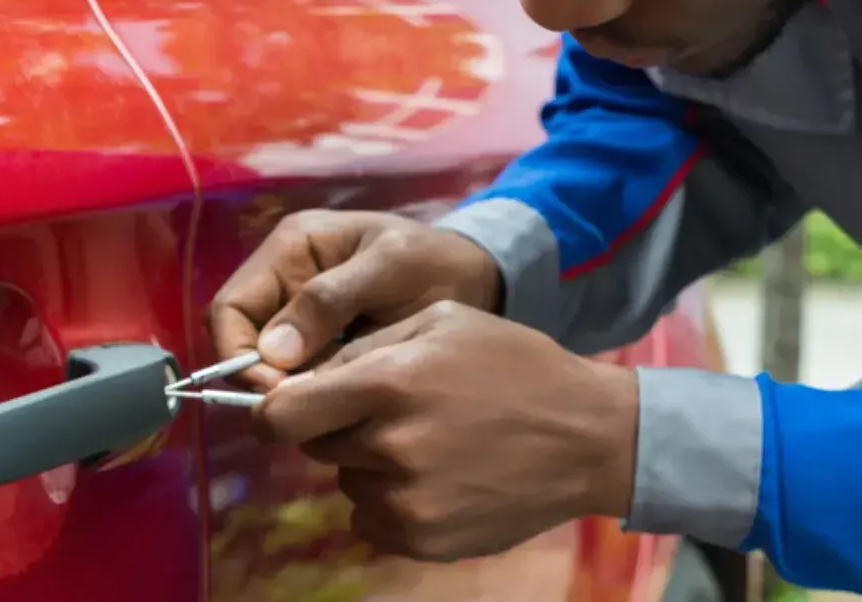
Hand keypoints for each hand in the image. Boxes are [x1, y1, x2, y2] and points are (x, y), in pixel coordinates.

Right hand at [208, 210, 502, 390]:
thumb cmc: (435, 263)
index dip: (239, 353)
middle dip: (264, 378)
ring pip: (267, 364)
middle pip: (241, 339)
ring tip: (331, 406)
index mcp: (293, 247)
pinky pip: (298, 373)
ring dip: (290, 389)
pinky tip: (342, 402)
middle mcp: (285, 278)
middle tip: (308, 407)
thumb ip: (332, 299)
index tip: (278, 392)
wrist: (478, 280)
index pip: (231, 306)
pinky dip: (312, 391)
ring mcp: (301, 313)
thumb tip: (272, 351)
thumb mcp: (391, 268)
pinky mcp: (323, 342)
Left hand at [256, 300, 638, 561]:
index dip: (274, 412)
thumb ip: (365, 344)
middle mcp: (390, 446)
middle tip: (394, 413)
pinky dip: (393, 502)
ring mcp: (407, 501)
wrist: (586, 435)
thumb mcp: (442, 321)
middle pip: (318, 447)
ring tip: (432, 442)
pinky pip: (373, 520)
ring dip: (372, 465)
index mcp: (388, 382)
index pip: (280, 415)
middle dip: (342, 428)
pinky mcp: (423, 539)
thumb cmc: (513, 363)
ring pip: (349, 483)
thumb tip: (302, 377)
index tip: (288, 409)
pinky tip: (440, 476)